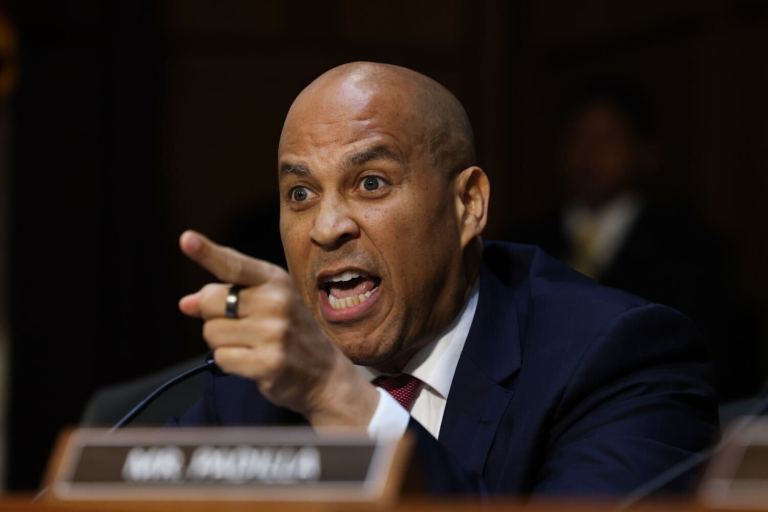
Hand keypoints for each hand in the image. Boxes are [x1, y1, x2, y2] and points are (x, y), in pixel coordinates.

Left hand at [178, 230, 378, 426]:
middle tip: (242, 325)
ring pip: (211, 333)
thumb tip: (186, 304)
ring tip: (252, 345)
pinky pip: (221, 358)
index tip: (186, 239)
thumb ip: (225, 297)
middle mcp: (277, 302)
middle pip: (211, 301)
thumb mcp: (264, 302)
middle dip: (214, 315)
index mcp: (276, 280)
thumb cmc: (287, 331)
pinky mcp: (268, 363)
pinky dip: (229, 362)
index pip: (234, 265)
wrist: (324, 373)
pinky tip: (252, 361)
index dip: (207, 252)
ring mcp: (275, 333)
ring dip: (222, 342)